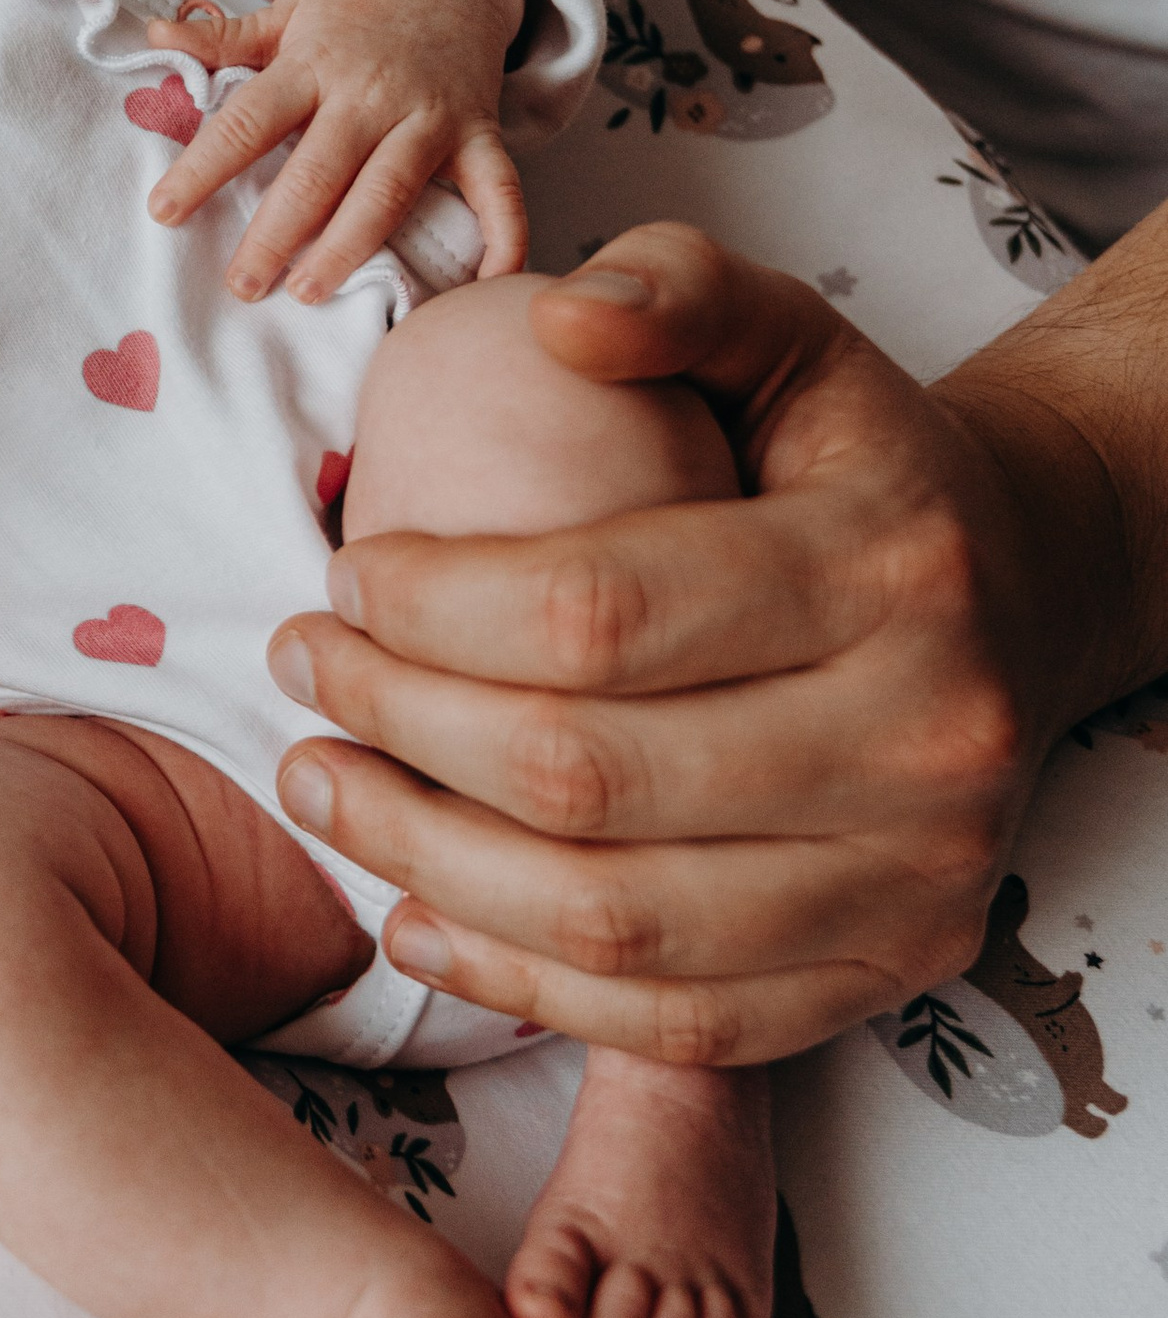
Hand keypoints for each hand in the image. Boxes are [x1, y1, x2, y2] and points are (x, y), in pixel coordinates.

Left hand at [142, 0, 525, 299]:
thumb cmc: (354, 13)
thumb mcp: (288, 12)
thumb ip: (223, 37)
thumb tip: (155, 37)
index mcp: (312, 63)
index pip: (249, 119)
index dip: (203, 167)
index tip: (163, 211)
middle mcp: (370, 94)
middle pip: (317, 170)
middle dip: (276, 231)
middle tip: (242, 285)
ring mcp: (429, 117)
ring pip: (388, 190)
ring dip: (350, 246)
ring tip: (309, 291)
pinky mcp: (479, 136)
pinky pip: (498, 192)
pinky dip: (502, 239)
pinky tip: (484, 286)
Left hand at [264, 222, 1128, 1065]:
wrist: (1020, 600)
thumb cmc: (860, 468)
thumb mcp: (792, 339)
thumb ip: (678, 293)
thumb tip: (558, 318)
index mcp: (890, 564)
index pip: (598, 609)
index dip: (433, 606)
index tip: (343, 579)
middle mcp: (924, 738)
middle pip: (587, 776)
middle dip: (398, 724)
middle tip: (298, 672)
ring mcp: (914, 882)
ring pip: (611, 921)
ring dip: (425, 861)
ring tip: (320, 784)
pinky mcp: (888, 978)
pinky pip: (672, 1024)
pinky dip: (520, 985)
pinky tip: (415, 911)